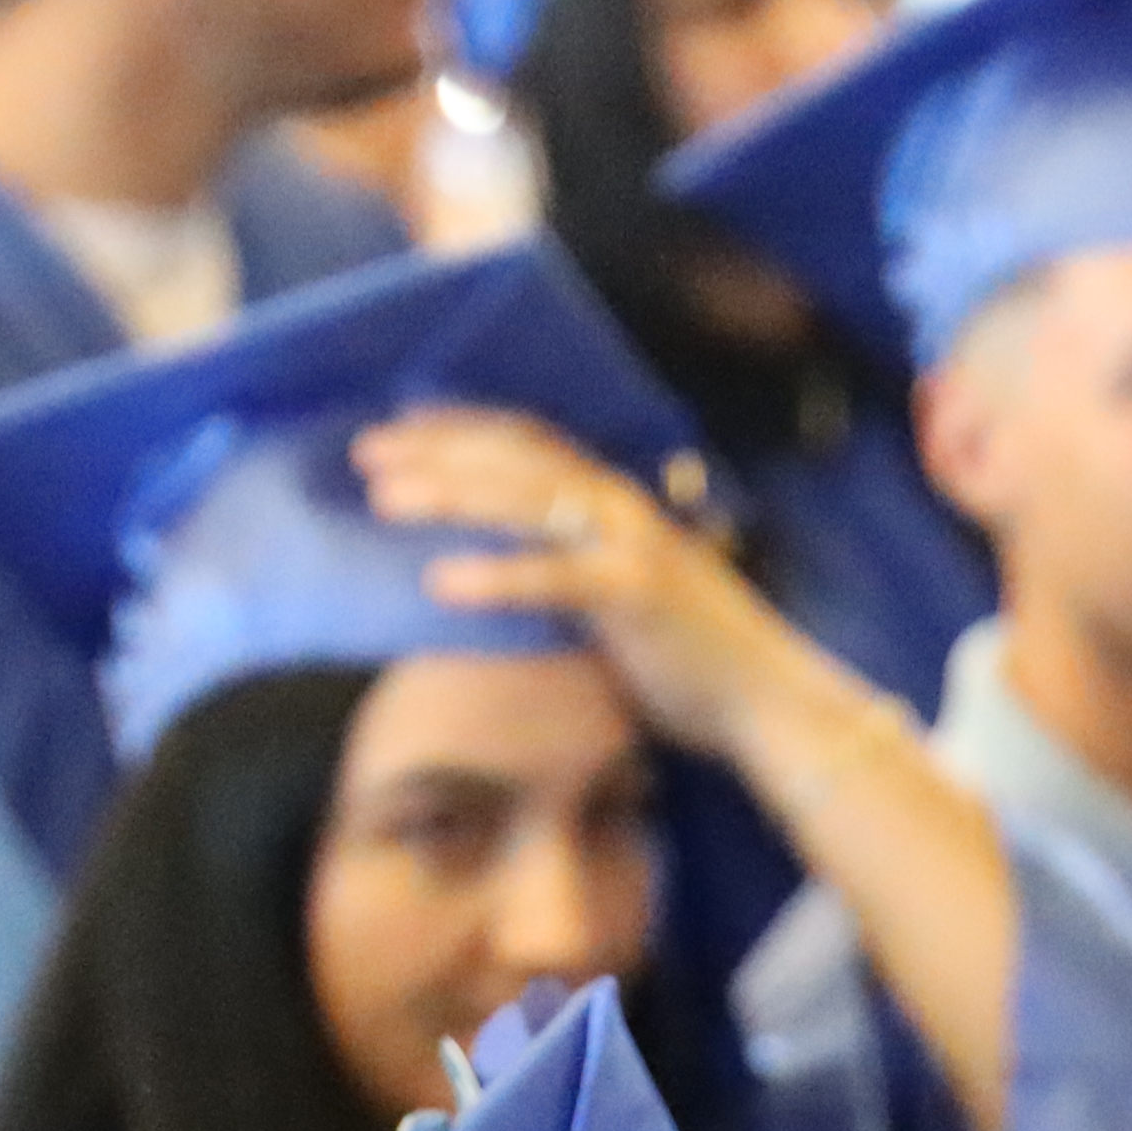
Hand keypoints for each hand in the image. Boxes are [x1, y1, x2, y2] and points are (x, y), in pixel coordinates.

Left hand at [354, 405, 838, 765]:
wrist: (766, 701)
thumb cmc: (690, 661)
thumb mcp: (616, 602)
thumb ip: (565, 576)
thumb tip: (496, 580)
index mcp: (614, 502)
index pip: (526, 442)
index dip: (459, 429)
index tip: (396, 432)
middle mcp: (621, 507)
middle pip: (516, 456)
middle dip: (437, 449)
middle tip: (365, 453)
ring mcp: (631, 545)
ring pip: (529, 499)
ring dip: (453, 493)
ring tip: (386, 500)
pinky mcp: (636, 595)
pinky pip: (555, 578)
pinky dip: (498, 576)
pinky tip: (441, 583)